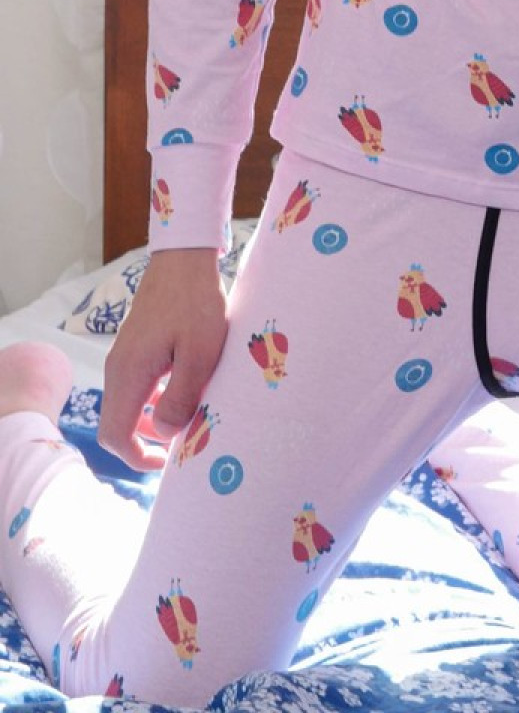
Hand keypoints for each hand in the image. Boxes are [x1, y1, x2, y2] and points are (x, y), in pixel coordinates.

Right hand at [100, 249, 227, 469]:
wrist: (184, 259)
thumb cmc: (196, 303)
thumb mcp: (199, 353)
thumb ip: (180, 396)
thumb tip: (164, 433)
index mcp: (129, 375)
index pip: (114, 435)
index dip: (138, 458)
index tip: (168, 462)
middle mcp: (118, 369)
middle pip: (117, 424)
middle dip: (144, 444)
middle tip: (181, 445)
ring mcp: (124, 358)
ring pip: (127, 406)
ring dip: (150, 422)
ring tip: (187, 420)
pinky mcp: (136, 348)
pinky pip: (136, 387)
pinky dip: (153, 401)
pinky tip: (183, 392)